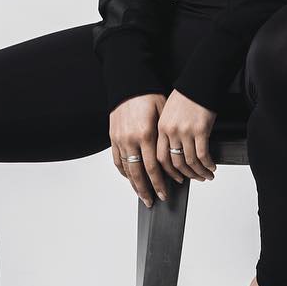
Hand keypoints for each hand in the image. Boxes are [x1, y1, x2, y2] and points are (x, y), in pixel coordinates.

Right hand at [109, 92, 170, 207]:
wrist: (129, 83)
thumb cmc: (148, 96)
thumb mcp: (163, 114)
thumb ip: (164, 137)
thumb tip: (173, 157)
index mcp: (145, 135)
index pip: (153, 168)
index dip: (160, 183)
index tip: (165, 194)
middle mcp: (130, 140)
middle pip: (138, 174)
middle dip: (146, 190)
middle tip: (152, 202)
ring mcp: (119, 140)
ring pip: (126, 169)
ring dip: (134, 185)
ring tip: (142, 195)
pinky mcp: (113, 137)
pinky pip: (117, 159)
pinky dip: (123, 171)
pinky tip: (129, 178)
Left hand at [156, 89, 215, 184]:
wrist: (199, 83)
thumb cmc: (186, 96)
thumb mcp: (169, 114)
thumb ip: (169, 132)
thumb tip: (176, 152)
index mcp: (162, 128)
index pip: (161, 157)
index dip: (168, 172)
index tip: (175, 178)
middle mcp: (172, 131)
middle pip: (175, 163)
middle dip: (186, 176)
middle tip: (194, 179)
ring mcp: (186, 132)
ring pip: (190, 162)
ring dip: (199, 172)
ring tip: (206, 175)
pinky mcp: (201, 130)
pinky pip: (203, 155)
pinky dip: (208, 164)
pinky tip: (212, 166)